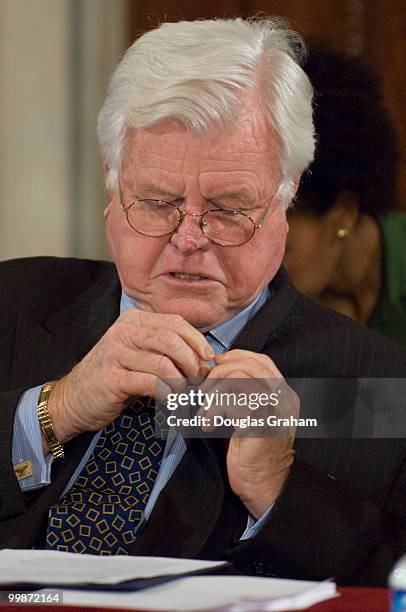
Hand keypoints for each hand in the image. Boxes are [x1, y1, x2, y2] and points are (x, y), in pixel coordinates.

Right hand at [46, 310, 213, 446]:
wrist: (74, 398)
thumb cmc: (114, 376)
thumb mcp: (138, 353)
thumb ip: (165, 349)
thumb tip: (204, 358)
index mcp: (133, 320)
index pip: (175, 323)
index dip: (197, 340)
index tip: (208, 358)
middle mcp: (123, 332)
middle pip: (172, 340)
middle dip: (192, 362)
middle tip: (198, 379)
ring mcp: (115, 354)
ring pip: (164, 363)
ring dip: (181, 381)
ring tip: (183, 392)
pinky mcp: (112, 379)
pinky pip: (151, 384)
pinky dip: (167, 394)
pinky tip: (170, 401)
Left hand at [199, 350, 297, 517]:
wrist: (264, 486)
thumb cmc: (252, 452)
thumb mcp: (251, 414)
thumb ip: (242, 392)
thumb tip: (214, 370)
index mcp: (283, 394)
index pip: (260, 360)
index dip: (234, 358)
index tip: (215, 368)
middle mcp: (283, 399)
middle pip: (247, 365)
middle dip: (218, 374)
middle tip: (204, 393)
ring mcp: (274, 410)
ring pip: (237, 378)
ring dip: (213, 393)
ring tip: (206, 411)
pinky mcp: (260, 424)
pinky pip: (230, 402)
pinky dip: (212, 411)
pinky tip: (209, 425)